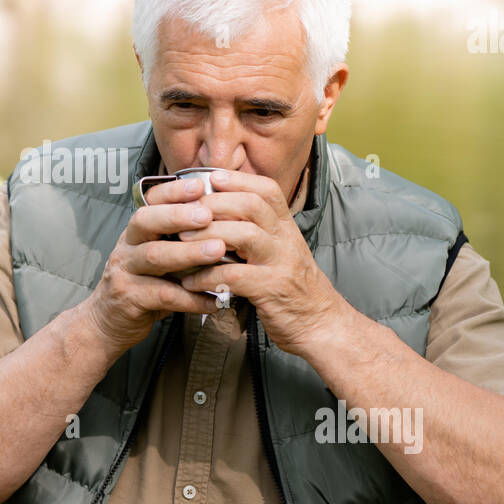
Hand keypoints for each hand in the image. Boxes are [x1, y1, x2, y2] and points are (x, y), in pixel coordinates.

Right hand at [82, 175, 228, 354]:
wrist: (107, 322)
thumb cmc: (144, 284)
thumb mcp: (159, 256)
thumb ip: (183, 240)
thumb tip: (227, 220)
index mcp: (137, 231)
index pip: (149, 200)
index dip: (173, 191)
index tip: (200, 184)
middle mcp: (127, 245)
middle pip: (146, 221)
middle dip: (177, 215)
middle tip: (207, 214)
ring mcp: (125, 272)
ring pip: (154, 256)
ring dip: (189, 253)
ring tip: (218, 251)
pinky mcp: (129, 299)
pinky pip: (163, 296)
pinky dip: (191, 298)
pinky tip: (215, 300)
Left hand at [174, 168, 350, 355]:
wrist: (321, 325)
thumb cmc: (294, 288)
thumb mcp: (281, 251)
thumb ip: (259, 231)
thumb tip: (221, 215)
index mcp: (286, 227)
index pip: (266, 189)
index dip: (237, 179)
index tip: (210, 178)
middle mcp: (286, 239)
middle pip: (251, 204)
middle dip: (214, 203)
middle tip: (185, 213)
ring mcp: (280, 263)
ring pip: (244, 234)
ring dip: (207, 235)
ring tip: (181, 242)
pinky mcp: (271, 289)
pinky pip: (234, 276)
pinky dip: (207, 276)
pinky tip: (190, 281)